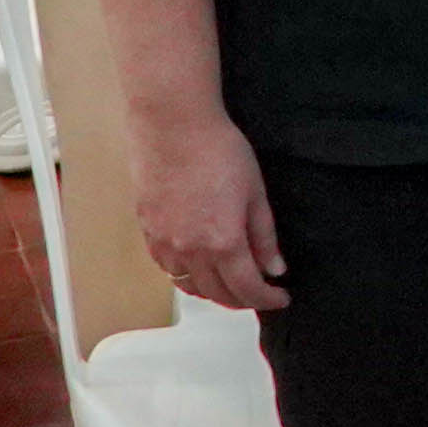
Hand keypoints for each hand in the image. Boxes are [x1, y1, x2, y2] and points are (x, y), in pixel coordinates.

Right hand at [128, 105, 286, 312]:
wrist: (173, 125)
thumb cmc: (217, 150)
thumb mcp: (255, 193)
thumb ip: (264, 236)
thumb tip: (274, 268)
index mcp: (223, 242)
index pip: (247, 290)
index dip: (267, 299)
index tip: (280, 298)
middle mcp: (191, 251)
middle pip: (217, 294)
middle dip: (242, 300)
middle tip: (258, 293)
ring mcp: (165, 243)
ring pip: (189, 287)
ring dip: (212, 292)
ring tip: (230, 283)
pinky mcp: (147, 232)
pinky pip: (167, 269)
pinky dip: (186, 276)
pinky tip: (199, 266)